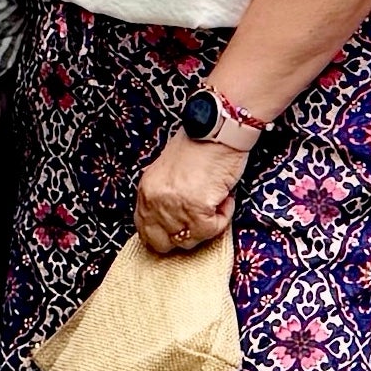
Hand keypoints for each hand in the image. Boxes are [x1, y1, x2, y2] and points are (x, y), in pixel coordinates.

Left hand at [134, 126, 250, 255]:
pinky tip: (225, 197)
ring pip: (190, 239)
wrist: (217, 128)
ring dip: (207, 224)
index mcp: (146, 190)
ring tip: (216, 199)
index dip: (166, 235)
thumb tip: (174, 222)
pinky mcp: (196, 208)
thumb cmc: (200, 144)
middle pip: (164, 243)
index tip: (184, 228)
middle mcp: (154, 201)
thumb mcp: (169, 172)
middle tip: (202, 218)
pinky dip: (223, 217)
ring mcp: (173, 206)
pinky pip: (212, 229)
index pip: (145, 232)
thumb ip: (164, 197)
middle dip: (185, 235)